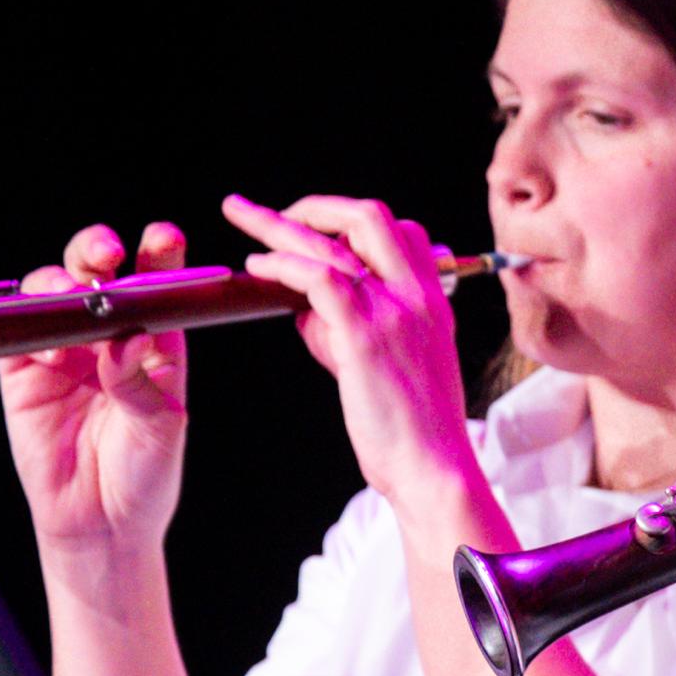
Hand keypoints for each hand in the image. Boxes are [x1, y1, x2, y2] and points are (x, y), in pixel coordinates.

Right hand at [0, 224, 190, 563]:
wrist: (102, 526)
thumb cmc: (145, 476)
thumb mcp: (160, 428)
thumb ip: (141, 382)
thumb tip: (126, 338)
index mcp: (154, 341)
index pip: (156, 283)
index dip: (159, 254)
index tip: (163, 238)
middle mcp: (106, 336)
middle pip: (95, 274)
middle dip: (96, 252)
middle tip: (104, 254)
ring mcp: (63, 350)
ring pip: (51, 293)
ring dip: (59, 284)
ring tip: (72, 298)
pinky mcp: (23, 372)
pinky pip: (17, 333)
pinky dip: (28, 327)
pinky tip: (49, 345)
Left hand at [226, 192, 488, 518]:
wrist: (433, 469)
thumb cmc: (411, 429)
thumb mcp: (388, 366)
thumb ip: (346, 331)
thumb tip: (302, 310)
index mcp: (432, 301)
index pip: (402, 233)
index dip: (355, 225)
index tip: (318, 234)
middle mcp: (417, 296)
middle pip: (369, 216)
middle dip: (316, 206)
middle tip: (274, 214)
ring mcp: (393, 312)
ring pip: (335, 241)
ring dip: (279, 224)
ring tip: (241, 217)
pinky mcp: (365, 336)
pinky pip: (319, 278)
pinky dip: (282, 265)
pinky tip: (257, 267)